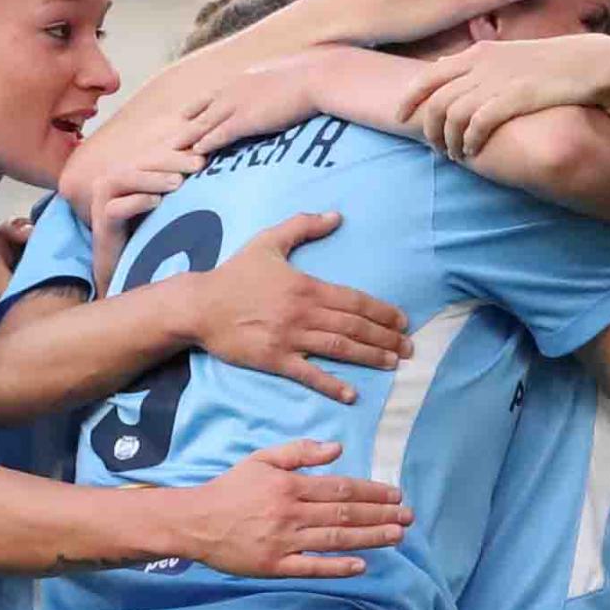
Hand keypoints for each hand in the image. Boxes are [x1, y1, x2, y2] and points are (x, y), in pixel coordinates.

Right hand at [54, 134, 205, 290]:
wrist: (125, 268)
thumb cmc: (150, 234)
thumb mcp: (169, 204)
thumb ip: (180, 182)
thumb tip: (208, 162)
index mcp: (131, 171)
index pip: (157, 153)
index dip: (180, 149)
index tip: (207, 151)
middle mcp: (114, 181)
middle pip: (144, 163)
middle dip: (172, 161)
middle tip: (198, 164)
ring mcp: (103, 201)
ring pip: (127, 180)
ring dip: (153, 178)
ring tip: (178, 181)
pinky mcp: (101, 223)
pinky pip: (115, 209)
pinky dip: (136, 202)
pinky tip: (155, 202)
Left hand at [182, 56, 324, 155]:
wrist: (319, 76)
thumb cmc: (312, 75)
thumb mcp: (285, 76)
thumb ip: (274, 85)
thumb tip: (280, 90)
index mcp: (243, 78)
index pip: (213, 95)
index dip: (197, 108)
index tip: (184, 117)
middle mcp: (234, 88)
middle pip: (200, 110)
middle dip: (184, 126)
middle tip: (167, 139)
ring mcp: (237, 103)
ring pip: (203, 124)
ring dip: (187, 139)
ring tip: (171, 152)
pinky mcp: (245, 119)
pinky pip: (218, 135)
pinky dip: (205, 145)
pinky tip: (195, 155)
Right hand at [183, 439, 412, 578]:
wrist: (196, 520)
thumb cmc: (231, 488)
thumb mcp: (262, 459)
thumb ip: (300, 451)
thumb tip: (337, 448)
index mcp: (290, 485)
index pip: (340, 489)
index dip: (371, 492)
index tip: (395, 495)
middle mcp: (291, 513)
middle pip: (344, 514)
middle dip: (381, 515)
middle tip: (409, 516)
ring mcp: (284, 541)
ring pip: (335, 540)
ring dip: (370, 538)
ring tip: (397, 536)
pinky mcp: (275, 566)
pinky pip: (311, 568)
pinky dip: (337, 567)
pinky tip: (361, 566)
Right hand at [189, 211, 409, 404]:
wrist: (201, 305)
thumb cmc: (235, 273)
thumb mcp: (268, 241)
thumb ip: (303, 226)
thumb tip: (336, 216)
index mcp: (306, 286)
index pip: (354, 300)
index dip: (382, 311)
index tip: (402, 321)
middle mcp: (303, 313)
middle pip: (354, 325)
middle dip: (385, 337)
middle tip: (409, 348)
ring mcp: (290, 338)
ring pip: (339, 348)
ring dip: (369, 357)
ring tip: (393, 363)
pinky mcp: (275, 360)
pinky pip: (309, 374)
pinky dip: (331, 384)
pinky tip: (351, 394)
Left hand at [397, 33, 609, 157]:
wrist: (588, 63)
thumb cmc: (547, 64)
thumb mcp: (506, 57)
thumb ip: (476, 67)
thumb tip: (447, 76)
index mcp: (477, 53)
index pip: (428, 75)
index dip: (409, 99)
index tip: (401, 117)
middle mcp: (481, 64)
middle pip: (435, 101)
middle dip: (429, 130)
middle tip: (435, 148)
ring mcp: (497, 81)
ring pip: (452, 116)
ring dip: (448, 142)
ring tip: (455, 155)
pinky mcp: (514, 98)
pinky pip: (476, 125)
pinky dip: (468, 142)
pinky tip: (472, 152)